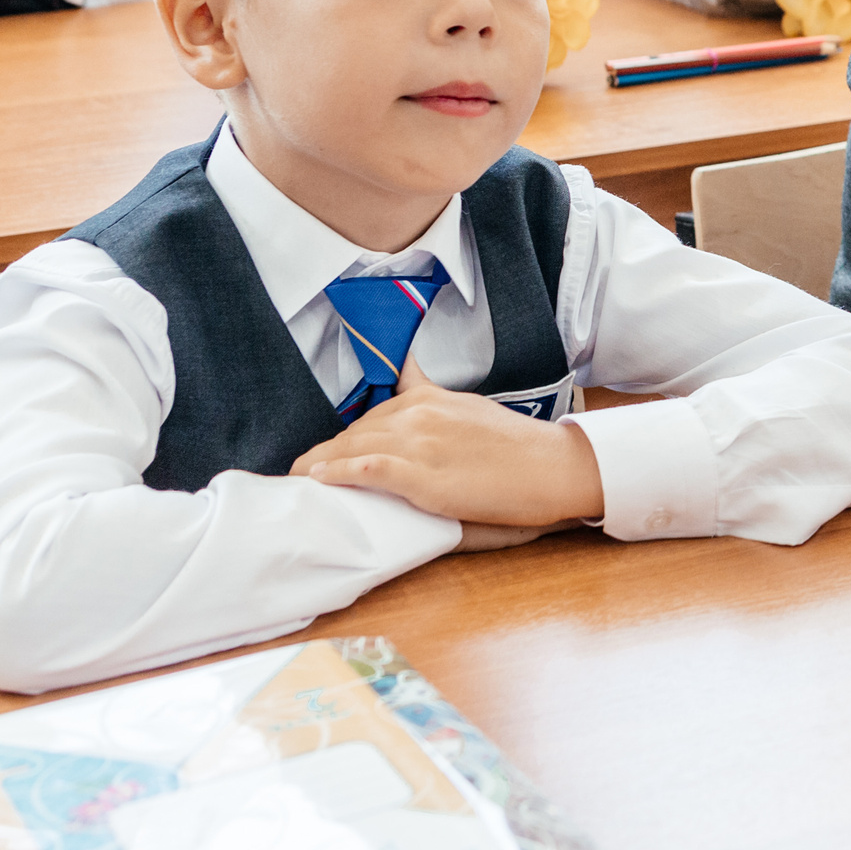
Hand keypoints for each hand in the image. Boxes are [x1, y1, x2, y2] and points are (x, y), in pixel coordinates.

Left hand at [289, 354, 604, 530]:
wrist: (552, 466)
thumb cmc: (514, 445)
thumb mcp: (467, 406)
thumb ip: (430, 392)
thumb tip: (405, 370)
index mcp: (428, 397)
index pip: (370, 416)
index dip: (343, 438)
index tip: (323, 452)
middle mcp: (419, 414)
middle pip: (355, 433)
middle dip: (326, 452)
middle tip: (301, 472)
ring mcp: (420, 444)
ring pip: (354, 449)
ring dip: (321, 464)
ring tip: (298, 479)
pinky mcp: (424, 476)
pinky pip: (368, 470)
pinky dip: (339, 474)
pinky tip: (320, 480)